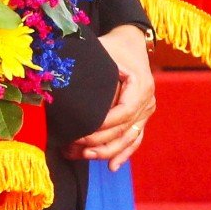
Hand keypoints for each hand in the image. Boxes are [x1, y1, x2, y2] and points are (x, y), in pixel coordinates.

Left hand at [70, 25, 156, 167]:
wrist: (131, 42)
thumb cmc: (113, 46)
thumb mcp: (102, 52)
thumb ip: (88, 68)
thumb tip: (62, 82)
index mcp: (141, 85)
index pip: (124, 112)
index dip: (103, 126)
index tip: (81, 132)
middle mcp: (148, 101)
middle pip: (125, 130)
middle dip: (100, 142)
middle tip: (74, 147)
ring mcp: (146, 111)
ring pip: (129, 139)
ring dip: (108, 152)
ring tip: (85, 157)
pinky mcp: (141, 118)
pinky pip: (135, 140)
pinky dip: (124, 154)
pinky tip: (112, 167)